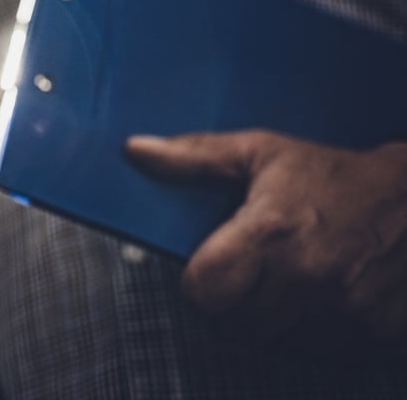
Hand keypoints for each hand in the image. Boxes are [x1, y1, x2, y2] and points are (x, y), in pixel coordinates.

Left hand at [127, 131, 406, 343]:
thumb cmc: (334, 177)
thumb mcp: (264, 154)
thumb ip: (195, 156)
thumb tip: (135, 150)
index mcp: (273, 233)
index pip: (203, 288)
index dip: (198, 282)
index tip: (211, 265)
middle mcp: (306, 279)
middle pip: (230, 324)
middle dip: (228, 304)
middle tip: (245, 275)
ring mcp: (341, 314)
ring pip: (268, 344)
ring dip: (263, 322)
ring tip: (279, 283)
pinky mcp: (367, 337)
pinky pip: (309, 352)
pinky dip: (302, 334)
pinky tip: (312, 299)